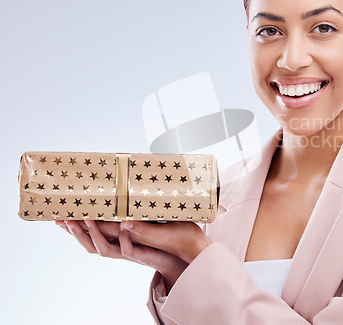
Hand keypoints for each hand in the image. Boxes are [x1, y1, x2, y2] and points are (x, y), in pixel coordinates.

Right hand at [55, 220, 199, 288]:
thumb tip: (123, 190)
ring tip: (87, 220)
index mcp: (116, 236)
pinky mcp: (142, 254)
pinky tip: (124, 226)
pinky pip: (128, 249)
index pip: (89, 232)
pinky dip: (124, 238)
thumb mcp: (147, 216)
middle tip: (64, 219)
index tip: (58, 216)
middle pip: (89, 242)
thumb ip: (133, 208)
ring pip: (103, 248)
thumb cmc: (166, 232)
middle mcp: (118, 245)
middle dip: (75, 231)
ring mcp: (129, 251)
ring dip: (94, 234)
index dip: (73, 226)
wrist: (183, 249)